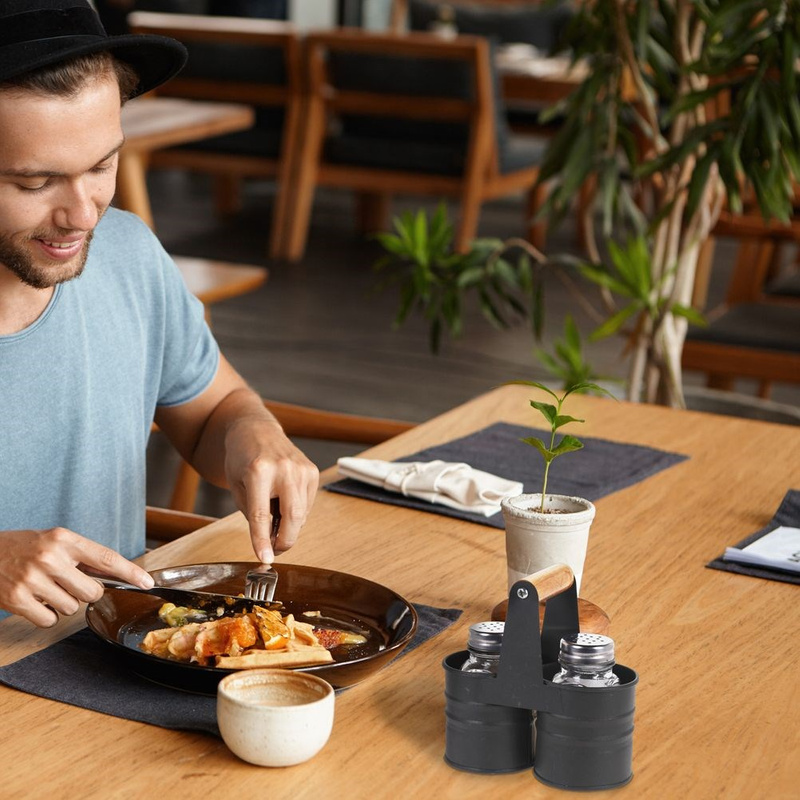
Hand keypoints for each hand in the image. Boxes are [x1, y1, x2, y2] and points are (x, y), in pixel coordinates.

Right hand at [0, 528, 153, 626]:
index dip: (130, 572)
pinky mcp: (17, 599)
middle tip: (66, 583)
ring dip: (63, 603)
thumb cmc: (24, 548)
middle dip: (85, 592)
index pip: (107, 557)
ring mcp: (33, 579)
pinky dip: (46, 616)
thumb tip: (118, 574)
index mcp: (64, 539)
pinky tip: (35, 600)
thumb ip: (83, 556)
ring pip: (72, 608)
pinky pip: (50, 621)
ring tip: (46, 588)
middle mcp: (50, 558)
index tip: (147, 582)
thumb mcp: (55, 541)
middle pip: (92, 592)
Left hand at [224, 418, 318, 561]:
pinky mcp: (312, 470)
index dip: (263, 541)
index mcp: (259, 471)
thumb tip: (271, 542)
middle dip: (285, 541)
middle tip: (274, 549)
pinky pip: (307, 504)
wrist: (256, 430)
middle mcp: (284, 468)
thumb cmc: (242, 459)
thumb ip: (253, 515)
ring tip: (273, 516)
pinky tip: (283, 501)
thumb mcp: (237, 487)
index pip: (262, 515)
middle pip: (292, 517)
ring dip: (288, 525)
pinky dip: (296, 511)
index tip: (266, 559)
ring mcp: (302, 468)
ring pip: (302, 514)